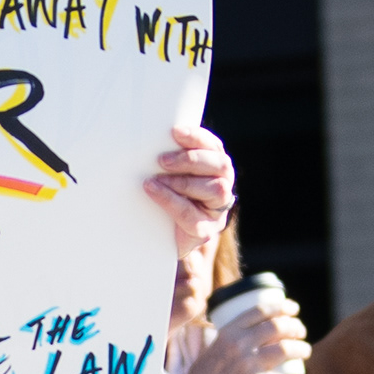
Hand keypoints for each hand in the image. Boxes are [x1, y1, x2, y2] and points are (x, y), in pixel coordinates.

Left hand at [143, 123, 235, 269]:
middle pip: (221, 166)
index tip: (175, 132)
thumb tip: (150, 139)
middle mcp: (223, 187)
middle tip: (161, 160)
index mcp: (216, 168)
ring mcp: (217, 211)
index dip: (197, 138)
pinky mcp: (205, 231)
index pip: (214, 147)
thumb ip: (169, 160)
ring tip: (154, 180)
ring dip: (183, 181)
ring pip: (215, 190)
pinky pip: (192, 215)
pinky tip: (154, 192)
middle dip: (191, 159)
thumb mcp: (167, 176)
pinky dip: (171, 201)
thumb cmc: (163, 200)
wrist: (158, 241)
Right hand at [178, 291, 309, 373]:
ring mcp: (248, 364)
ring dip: (301, 349)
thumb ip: (232, 337)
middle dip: (296, 327)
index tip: (293, 309)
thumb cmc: (205, 373)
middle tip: (301, 331)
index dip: (282, 307)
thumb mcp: (214, 345)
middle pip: (277, 327)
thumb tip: (252, 329)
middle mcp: (240, 344)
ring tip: (305, 351)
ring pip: (285, 350)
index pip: (261, 311)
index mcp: (230, 331)